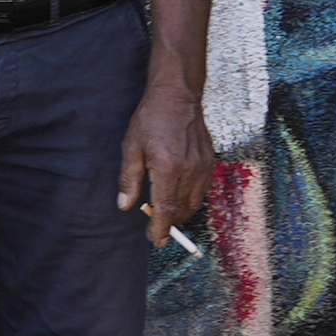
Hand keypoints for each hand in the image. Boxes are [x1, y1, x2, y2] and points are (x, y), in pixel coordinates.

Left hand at [117, 76, 214, 244]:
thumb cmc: (151, 118)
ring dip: (181, 214)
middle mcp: (189, 171)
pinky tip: (180, 196)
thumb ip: (129, 179)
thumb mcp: (131, 147)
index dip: (160, 229)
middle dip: (170, 224)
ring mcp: (202, 167)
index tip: (155, 240)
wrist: (178, 96)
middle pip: (182, 210)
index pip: (166, 210)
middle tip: (157, 229)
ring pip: (195, 203)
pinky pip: (203, 190)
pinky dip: (192, 200)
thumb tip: (125, 206)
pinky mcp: (209, 162)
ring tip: (166, 215)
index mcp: (168, 169)